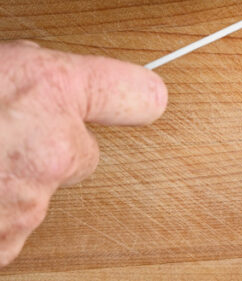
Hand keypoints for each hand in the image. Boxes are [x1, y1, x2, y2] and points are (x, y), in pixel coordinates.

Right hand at [0, 41, 166, 266]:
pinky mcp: (3, 246)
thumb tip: (26, 82)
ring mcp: (27, 204)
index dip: (132, 97)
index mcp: (48, 90)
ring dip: (3, 186)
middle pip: (78, 156)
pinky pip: (5, 230)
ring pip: (35, 194)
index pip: (135, 93)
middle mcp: (52, 149)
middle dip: (43, 150)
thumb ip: (17, 79)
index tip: (143, 101)